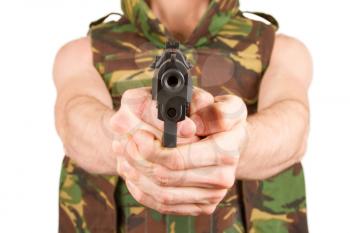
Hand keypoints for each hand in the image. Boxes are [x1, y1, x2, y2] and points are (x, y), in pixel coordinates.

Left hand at [114, 91, 247, 214]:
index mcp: (227, 148)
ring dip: (137, 174)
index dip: (153, 149)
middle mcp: (223, 176)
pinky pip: (166, 205)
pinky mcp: (203, 206)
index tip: (137, 136)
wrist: (229, 142)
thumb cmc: (217, 116)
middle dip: (139, 159)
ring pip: (163, 193)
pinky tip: (134, 173)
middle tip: (125, 143)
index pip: (179, 157)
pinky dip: (144, 190)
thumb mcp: (213, 98)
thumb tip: (186, 126)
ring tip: (125, 155)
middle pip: (166, 176)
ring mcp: (213, 195)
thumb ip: (200, 101)